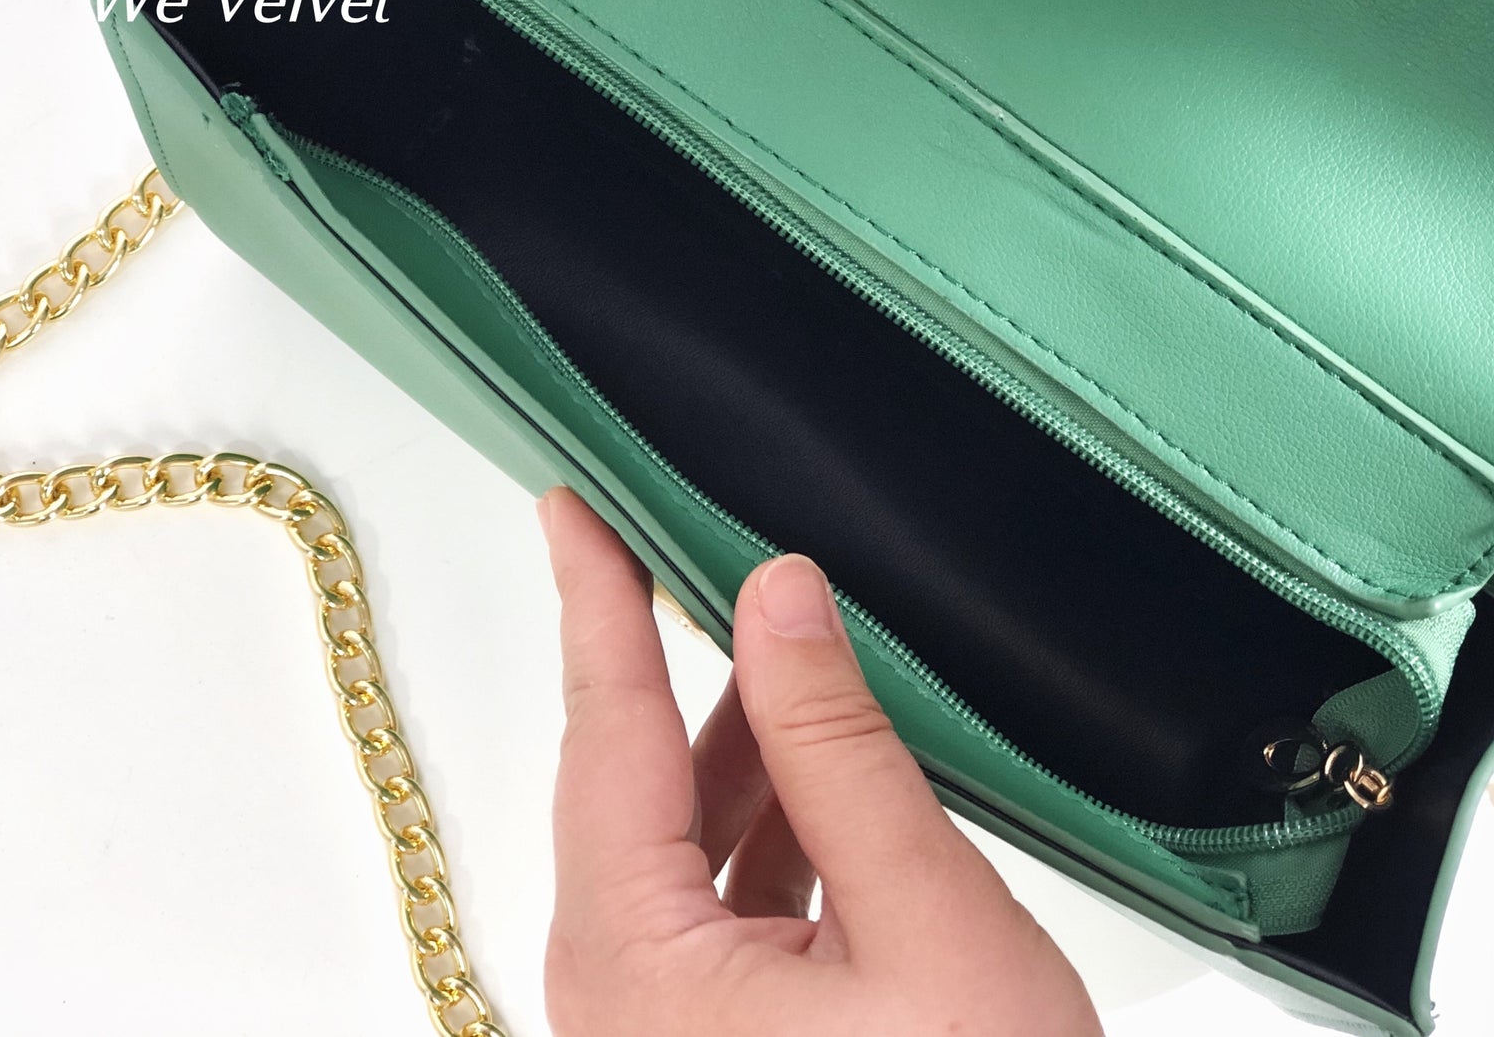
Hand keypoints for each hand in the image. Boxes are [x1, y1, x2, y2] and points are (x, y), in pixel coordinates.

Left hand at [536, 486, 1102, 1036]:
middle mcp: (623, 1000)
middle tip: (692, 549)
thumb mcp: (924, 922)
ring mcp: (663, 1026)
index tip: (569, 508)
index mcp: (641, 971)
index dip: (594, 606)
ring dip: (743, 747)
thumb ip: (841, 751)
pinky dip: (769, 824)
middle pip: (636, 785)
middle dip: (681, 666)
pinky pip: (719, 898)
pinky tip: (824, 775)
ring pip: (683, 840)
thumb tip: (779, 598)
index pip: (605, 736)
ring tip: (796, 654)